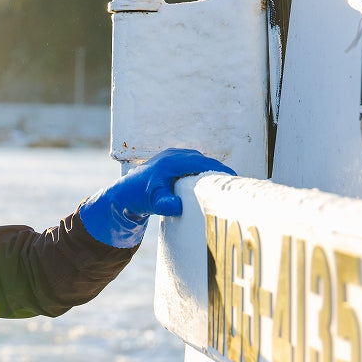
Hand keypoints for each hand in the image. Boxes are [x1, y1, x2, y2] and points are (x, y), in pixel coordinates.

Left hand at [81, 148, 235, 246]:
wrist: (126, 192)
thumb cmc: (140, 197)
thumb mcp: (153, 203)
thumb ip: (165, 204)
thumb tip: (178, 206)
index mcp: (172, 161)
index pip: (201, 163)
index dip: (219, 170)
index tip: (233, 178)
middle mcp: (175, 155)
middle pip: (204, 161)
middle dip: (219, 171)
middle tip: (235, 185)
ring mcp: (175, 156)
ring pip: (200, 162)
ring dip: (212, 171)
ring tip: (226, 185)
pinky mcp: (176, 161)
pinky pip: (195, 164)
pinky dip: (204, 171)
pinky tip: (211, 183)